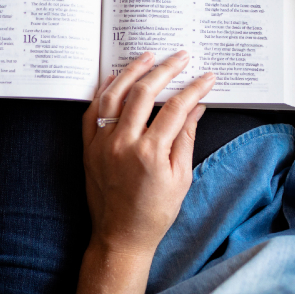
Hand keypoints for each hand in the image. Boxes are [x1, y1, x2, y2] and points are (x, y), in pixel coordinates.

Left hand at [81, 51, 213, 257]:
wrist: (120, 236)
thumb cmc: (155, 213)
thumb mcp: (180, 178)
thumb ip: (186, 138)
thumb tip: (196, 107)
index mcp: (150, 153)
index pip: (176, 108)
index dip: (193, 89)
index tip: (206, 77)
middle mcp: (123, 143)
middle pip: (144, 93)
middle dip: (165, 70)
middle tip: (180, 56)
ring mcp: (102, 144)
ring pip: (114, 96)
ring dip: (131, 72)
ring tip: (147, 56)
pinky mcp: (88, 148)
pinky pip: (91, 112)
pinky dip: (102, 92)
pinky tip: (113, 78)